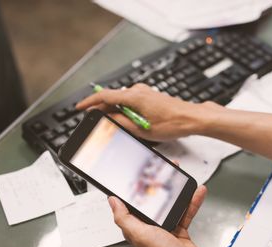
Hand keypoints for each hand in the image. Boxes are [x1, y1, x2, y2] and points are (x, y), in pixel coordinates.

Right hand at [76, 84, 222, 141]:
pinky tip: (127, 122)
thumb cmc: (172, 123)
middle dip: (101, 110)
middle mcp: (138, 91)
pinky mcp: (150, 97)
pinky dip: (124, 110)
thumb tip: (107, 119)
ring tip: (112, 126)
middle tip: (94, 122)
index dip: (89, 102)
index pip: (104, 96)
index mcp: (134, 96)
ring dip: (115, 112)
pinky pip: (131, 102)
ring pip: (121, 101)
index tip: (79, 108)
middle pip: (112, 98)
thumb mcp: (142, 129)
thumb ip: (121, 122)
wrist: (192, 118)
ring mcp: (145, 92)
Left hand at [108, 185, 225, 246]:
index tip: (136, 174)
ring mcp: (165, 228)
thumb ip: (125, 218)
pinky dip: (190, 202)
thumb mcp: (142, 236)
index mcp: (136, 228)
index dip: (132, 189)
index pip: (129, 205)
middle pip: (151, 201)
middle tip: (162, 170)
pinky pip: (184, 212)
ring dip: (176, 191)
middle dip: (156, 185)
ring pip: (169, 204)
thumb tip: (112, 202)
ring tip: (180, 177)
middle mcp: (149, 228)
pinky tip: (196, 193)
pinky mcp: (179, 230)